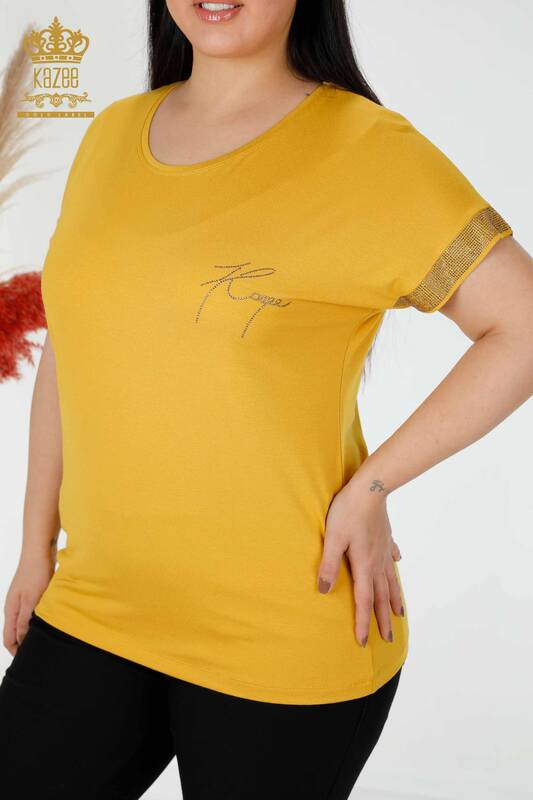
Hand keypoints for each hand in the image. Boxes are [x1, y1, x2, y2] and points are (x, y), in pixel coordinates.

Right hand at [3, 552, 54, 655]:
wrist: (40, 549)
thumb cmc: (35, 572)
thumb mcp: (31, 599)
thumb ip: (25, 620)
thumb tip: (22, 641)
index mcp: (11, 610)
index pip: (8, 638)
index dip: (16, 651)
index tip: (27, 662)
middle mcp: (15, 606)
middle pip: (16, 632)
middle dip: (25, 644)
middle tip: (40, 653)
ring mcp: (24, 599)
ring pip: (26, 622)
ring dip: (34, 632)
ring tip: (47, 640)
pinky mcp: (34, 593)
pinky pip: (35, 612)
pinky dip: (40, 620)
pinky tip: (52, 621)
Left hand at [318, 478, 403, 646]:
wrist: (370, 487)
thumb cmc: (347, 511)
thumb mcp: (333, 539)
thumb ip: (328, 565)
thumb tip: (324, 591)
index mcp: (364, 565)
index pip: (364, 601)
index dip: (363, 623)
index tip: (364, 642)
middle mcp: (378, 562)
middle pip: (382, 597)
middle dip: (383, 620)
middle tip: (388, 639)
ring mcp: (384, 550)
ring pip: (391, 581)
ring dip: (394, 600)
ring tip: (400, 614)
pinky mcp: (386, 537)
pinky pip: (392, 557)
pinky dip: (394, 566)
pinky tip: (397, 564)